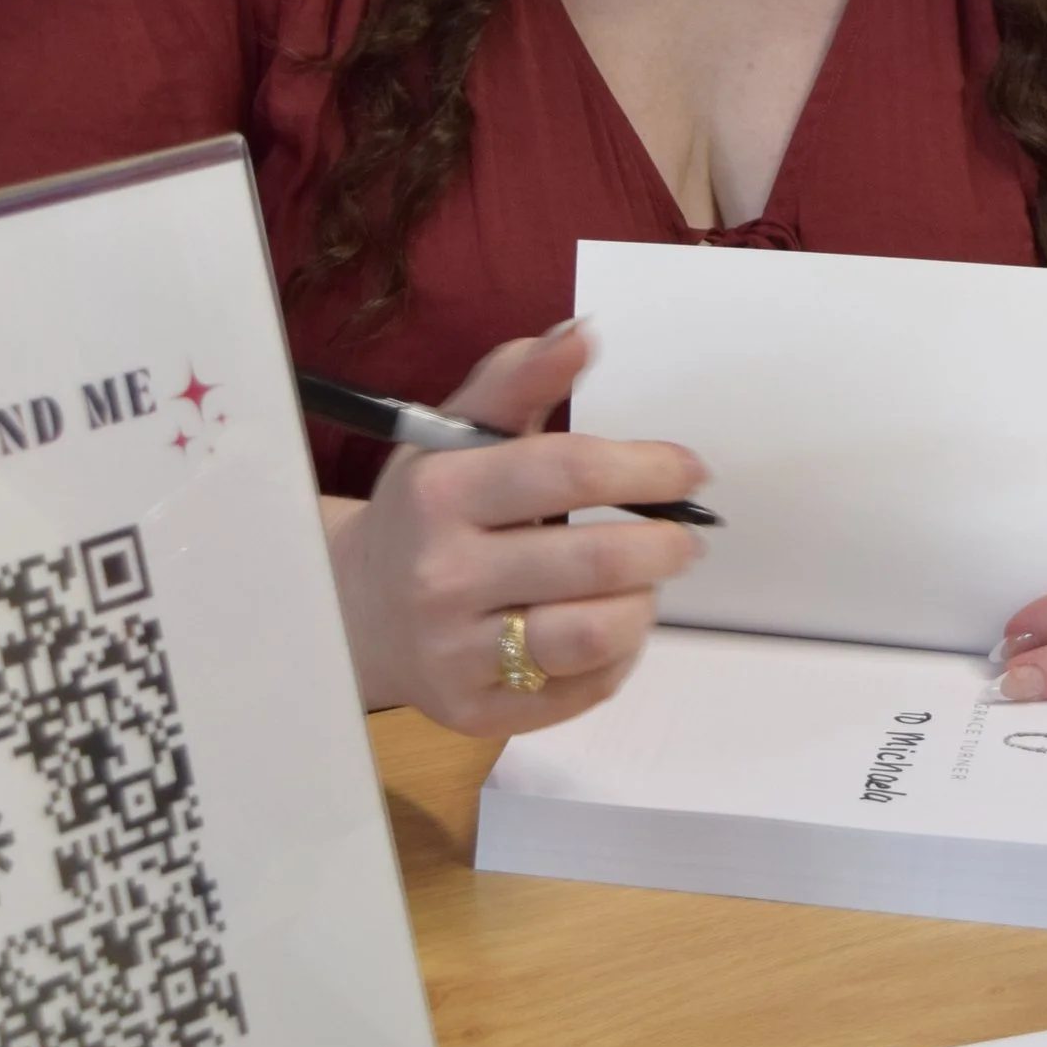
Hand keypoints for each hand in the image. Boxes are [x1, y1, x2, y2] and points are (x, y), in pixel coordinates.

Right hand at [322, 323, 704, 734]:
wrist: (356, 609)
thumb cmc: (428, 510)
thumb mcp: (456, 433)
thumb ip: (520, 378)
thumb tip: (583, 335)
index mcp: (440, 493)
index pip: (568, 471)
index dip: (648, 467)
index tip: (689, 469)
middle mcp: (441, 575)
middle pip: (595, 561)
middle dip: (664, 545)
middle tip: (683, 538)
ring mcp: (456, 652)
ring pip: (593, 634)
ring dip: (644, 604)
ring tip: (645, 584)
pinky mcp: (475, 711)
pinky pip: (583, 689)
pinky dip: (618, 656)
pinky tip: (608, 627)